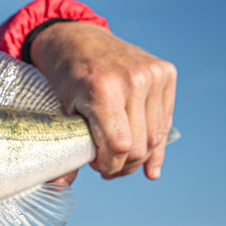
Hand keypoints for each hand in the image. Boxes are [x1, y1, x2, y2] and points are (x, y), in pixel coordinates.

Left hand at [30, 21, 176, 180]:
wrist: (78, 39)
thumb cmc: (64, 78)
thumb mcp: (59, 112)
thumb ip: (64, 148)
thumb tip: (60, 186)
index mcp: (103, 90)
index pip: (119, 146)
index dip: (109, 165)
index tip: (96, 167)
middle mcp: (133, 80)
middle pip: (139, 146)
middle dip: (122, 165)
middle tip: (106, 169)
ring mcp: (153, 74)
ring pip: (156, 137)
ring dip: (139, 157)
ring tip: (121, 160)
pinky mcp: (166, 72)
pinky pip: (166, 119)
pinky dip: (155, 141)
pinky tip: (150, 162)